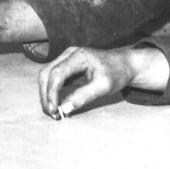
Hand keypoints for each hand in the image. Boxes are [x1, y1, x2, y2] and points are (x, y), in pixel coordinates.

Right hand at [39, 45, 168, 118]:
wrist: (123, 64)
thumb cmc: (116, 73)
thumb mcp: (104, 87)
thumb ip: (84, 97)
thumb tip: (64, 109)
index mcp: (79, 56)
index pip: (57, 73)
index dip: (51, 93)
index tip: (54, 110)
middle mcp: (68, 54)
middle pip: (46, 73)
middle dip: (46, 95)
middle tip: (52, 114)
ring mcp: (65, 58)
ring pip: (46, 75)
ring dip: (46, 94)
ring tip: (54, 111)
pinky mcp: (65, 64)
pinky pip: (52, 77)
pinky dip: (51, 91)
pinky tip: (56, 104)